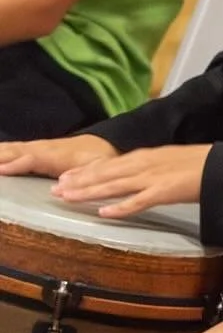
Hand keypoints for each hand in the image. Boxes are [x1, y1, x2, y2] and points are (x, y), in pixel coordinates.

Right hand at [0, 133, 115, 176]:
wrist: (103, 144)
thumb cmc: (101, 159)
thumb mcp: (99, 167)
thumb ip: (83, 176)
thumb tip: (59, 188)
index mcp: (57, 155)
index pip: (32, 158)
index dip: (16, 164)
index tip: (1, 170)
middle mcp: (42, 148)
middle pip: (14, 151)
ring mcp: (36, 147)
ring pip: (11, 149)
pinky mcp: (33, 149)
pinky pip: (12, 149)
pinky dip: (0, 151)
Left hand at [53, 145, 209, 216]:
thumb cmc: (201, 165)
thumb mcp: (170, 162)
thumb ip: (153, 170)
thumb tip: (140, 179)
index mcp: (145, 157)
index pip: (108, 164)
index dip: (85, 171)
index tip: (65, 177)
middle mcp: (143, 165)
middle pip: (104, 174)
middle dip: (78, 182)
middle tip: (55, 189)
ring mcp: (152, 178)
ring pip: (113, 185)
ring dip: (89, 192)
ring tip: (67, 198)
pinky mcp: (164, 192)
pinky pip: (138, 201)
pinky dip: (120, 207)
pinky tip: (104, 213)